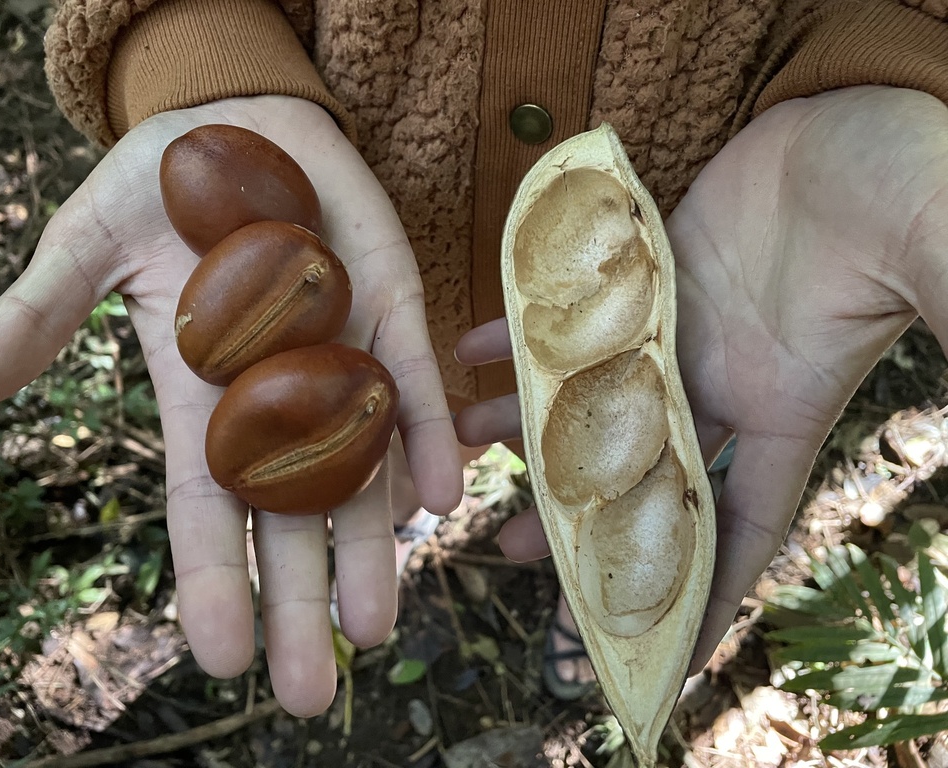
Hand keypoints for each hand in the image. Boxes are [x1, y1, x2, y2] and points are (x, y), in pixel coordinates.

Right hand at [0, 95, 462, 715]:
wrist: (238, 124)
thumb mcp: (85, 246)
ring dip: (373, 544)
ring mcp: (340, 360)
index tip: (219, 659)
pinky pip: (412, 386)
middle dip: (299, 600)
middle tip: (309, 694)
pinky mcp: (390, 310)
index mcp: (200, 398)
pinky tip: (439, 494)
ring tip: (377, 622)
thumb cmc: (157, 185)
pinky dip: (425, 436)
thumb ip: (37, 319)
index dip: (211, 580)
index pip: (204, 507)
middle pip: (289, 517)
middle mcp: (276, 399)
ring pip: (361, 469)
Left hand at [455, 85, 947, 670]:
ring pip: (581, 390)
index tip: (652, 644)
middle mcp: (716, 381)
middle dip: (570, 512)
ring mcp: (672, 328)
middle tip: (506, 547)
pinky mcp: (640, 275)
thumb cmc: (908, 191)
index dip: (699, 590)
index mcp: (780, 409)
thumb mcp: (936, 276)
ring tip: (459, 441)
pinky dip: (515, 329)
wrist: (860, 119)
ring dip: (520, 419)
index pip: (734, 524)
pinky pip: (564, 312)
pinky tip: (470, 347)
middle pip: (630, 466)